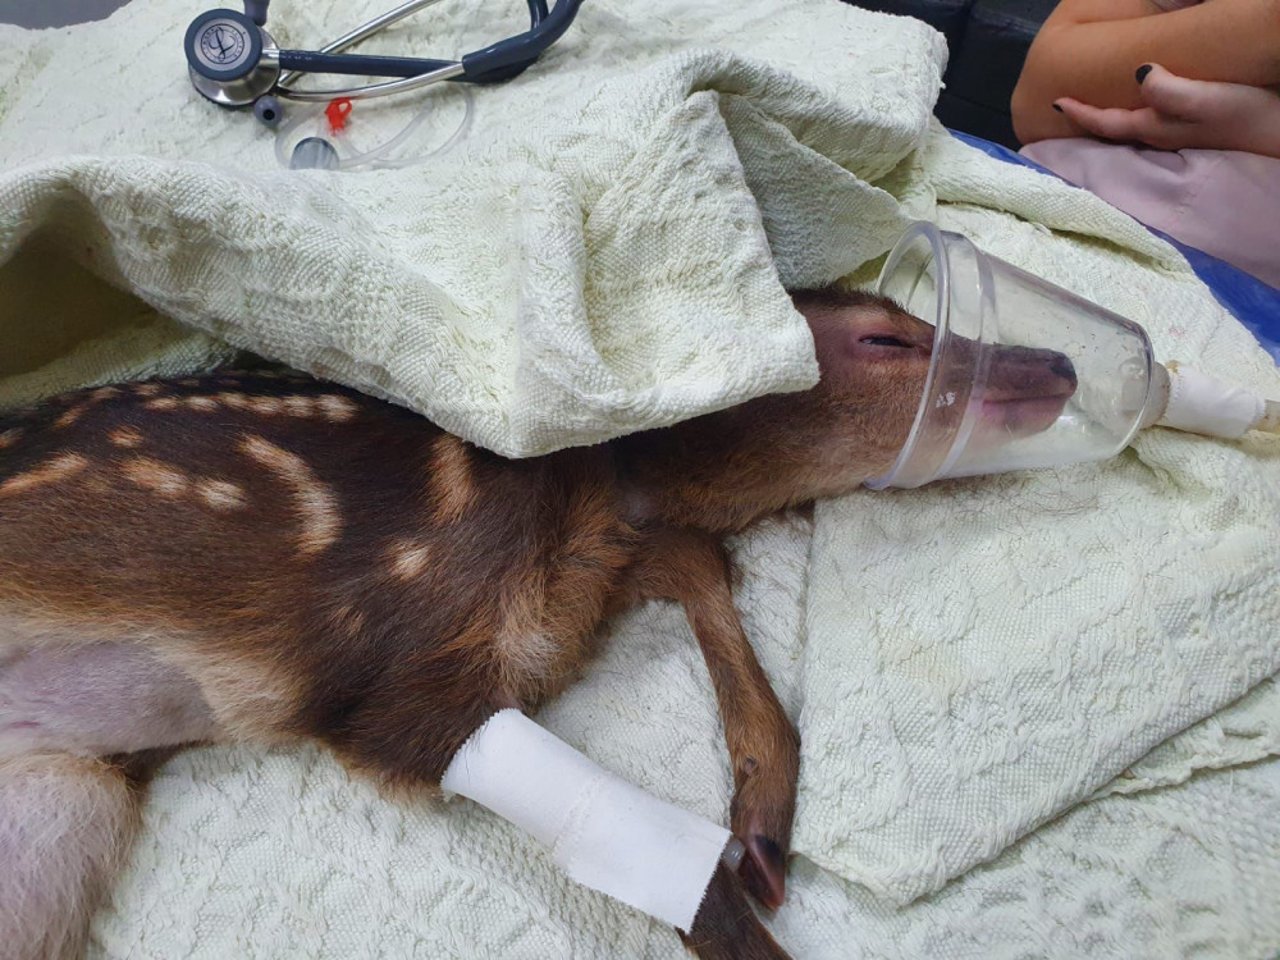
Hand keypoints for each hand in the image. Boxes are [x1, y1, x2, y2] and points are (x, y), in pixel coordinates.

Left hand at [1053, 63, 1279, 156]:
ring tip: (1091, 106)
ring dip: (1107, 118)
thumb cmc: (1244, 113)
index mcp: (1154, 128)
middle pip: (1111, 129)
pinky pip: (1149, 122)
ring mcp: (1175, 136)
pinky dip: (1133, 114)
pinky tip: (1137, 107)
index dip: (1078, 112)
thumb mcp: (1206, 99)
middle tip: (1065, 106)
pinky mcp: (1193, 130)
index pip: (1105, 123)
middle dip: (1086, 119)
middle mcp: (1158, 136)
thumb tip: (1139, 73)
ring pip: (1129, 128)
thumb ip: (1170, 90)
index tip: (1054, 100)